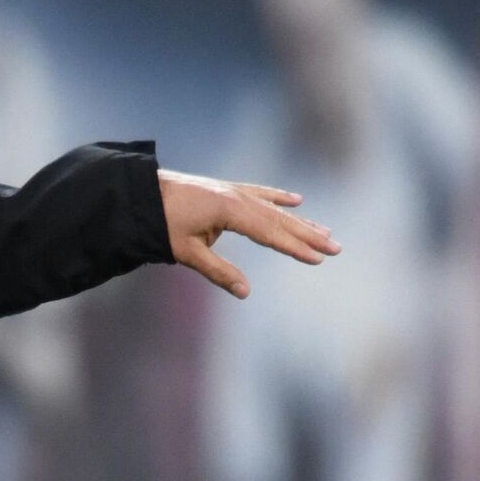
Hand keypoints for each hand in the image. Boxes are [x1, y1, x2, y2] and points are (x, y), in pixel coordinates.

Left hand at [156, 169, 340, 298]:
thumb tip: (245, 292)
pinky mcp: (225, 188)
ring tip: (326, 230)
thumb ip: (218, 272)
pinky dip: (278, 197)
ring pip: (274, 208)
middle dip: (309, 236)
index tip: (319, 258)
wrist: (142, 193)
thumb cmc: (161, 223)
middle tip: (336, 248)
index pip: (270, 234)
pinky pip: (258, 193)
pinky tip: (297, 199)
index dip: (295, 248)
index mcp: (230, 211)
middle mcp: (237, 197)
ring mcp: (233, 190)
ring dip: (300, 220)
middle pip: (280, 220)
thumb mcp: (187, 252)